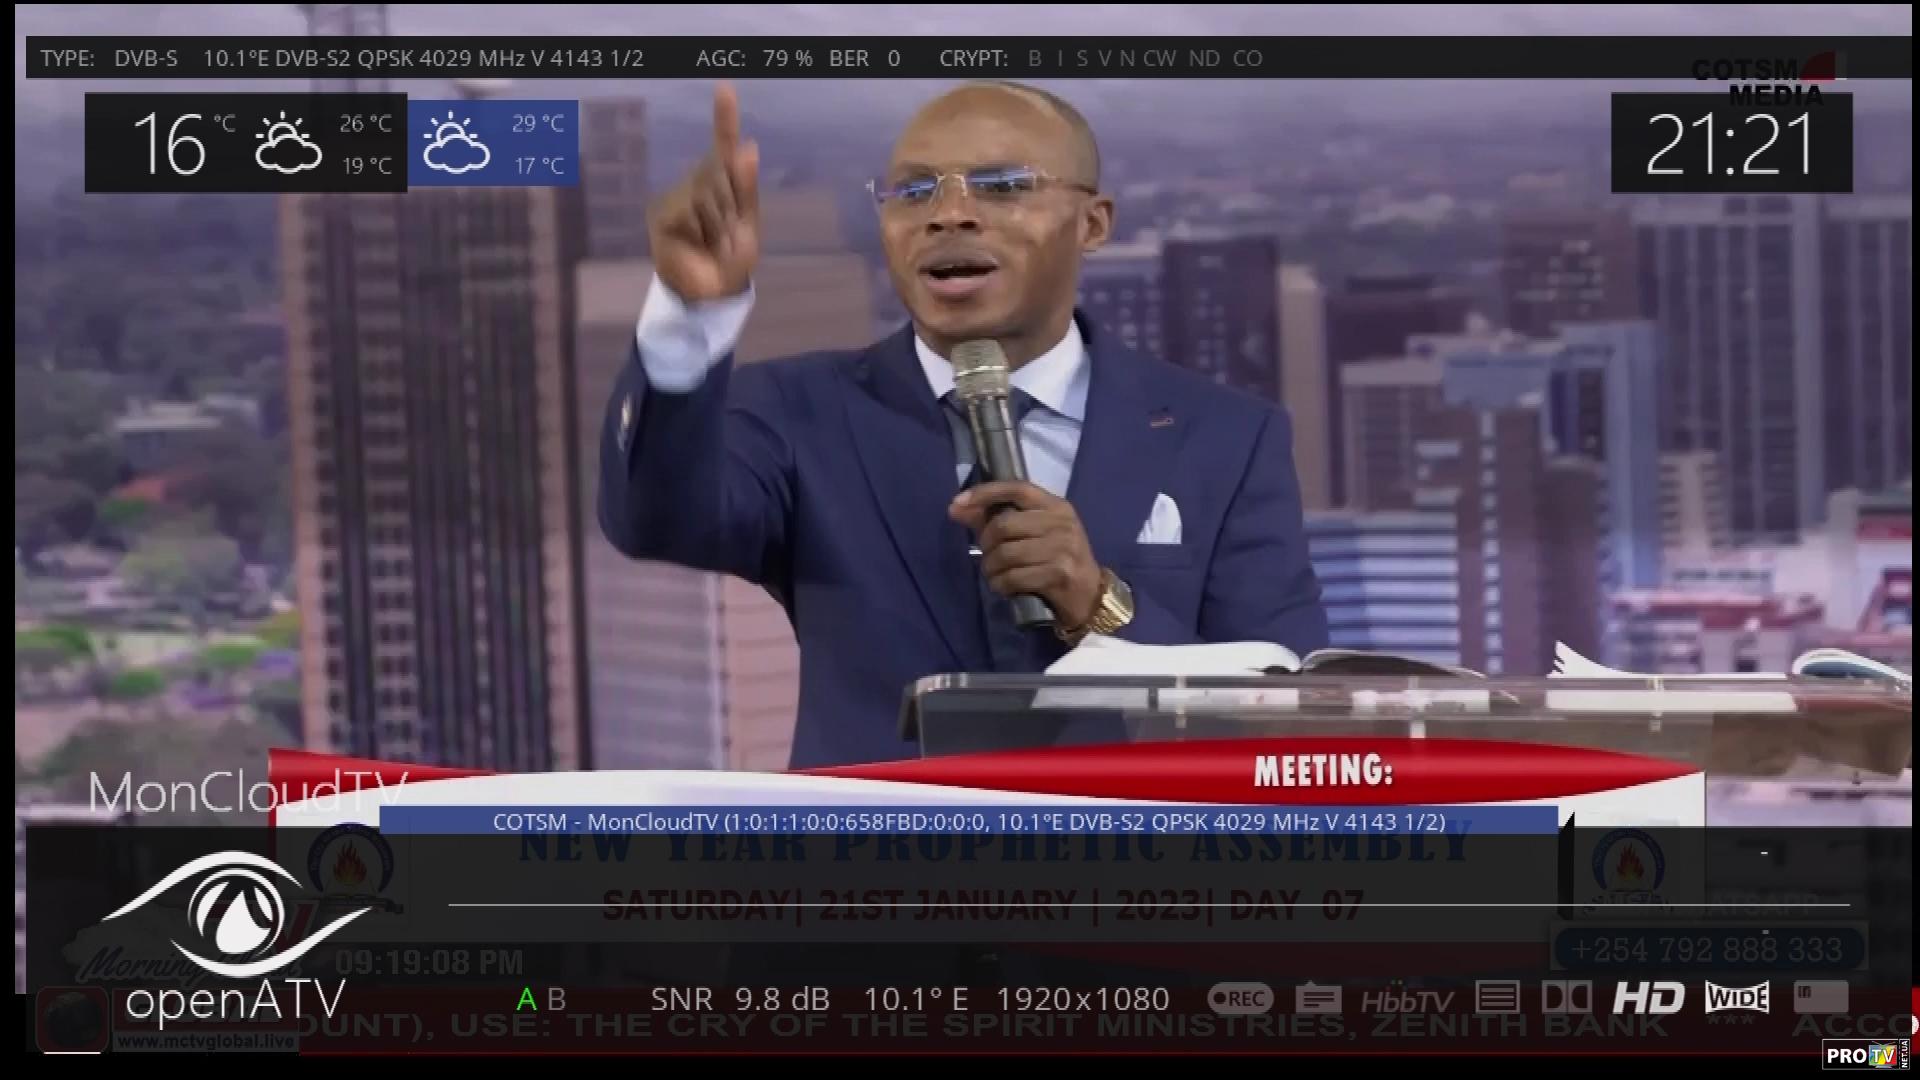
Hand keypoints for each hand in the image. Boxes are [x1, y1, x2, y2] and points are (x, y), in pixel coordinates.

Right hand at [648, 83, 760, 301]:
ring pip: (707, 192)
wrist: (713, 292)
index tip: (725, 87)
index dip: (724, 117)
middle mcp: (699, 183)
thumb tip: (749, 146)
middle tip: (729, 236)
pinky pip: (689, 208)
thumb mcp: (748, 224)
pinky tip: (697, 244)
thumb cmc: (732, 259)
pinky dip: (702, 229)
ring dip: (720, 224)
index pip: (724, 145)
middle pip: (721, 173)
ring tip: (715, 244)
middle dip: (733, 207)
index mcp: (723, 184)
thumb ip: (747, 187)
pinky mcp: (663, 213)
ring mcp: (678, 197)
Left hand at [949, 481, 1104, 628]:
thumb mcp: (1033, 533)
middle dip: (986, 543)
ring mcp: (1063, 548)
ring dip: (990, 568)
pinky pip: (1014, 577)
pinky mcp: (1059, 574)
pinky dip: (1000, 584)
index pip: (1017, 488)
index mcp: (1057, 506)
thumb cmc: (1057, 559)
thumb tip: (956, 509)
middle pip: (1004, 525)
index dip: (985, 493)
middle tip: (987, 555)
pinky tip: (1002, 586)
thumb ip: (995, 518)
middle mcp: (1062, 523)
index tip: (957, 503)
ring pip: (1006, 553)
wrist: (1090, 595)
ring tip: (993, 573)